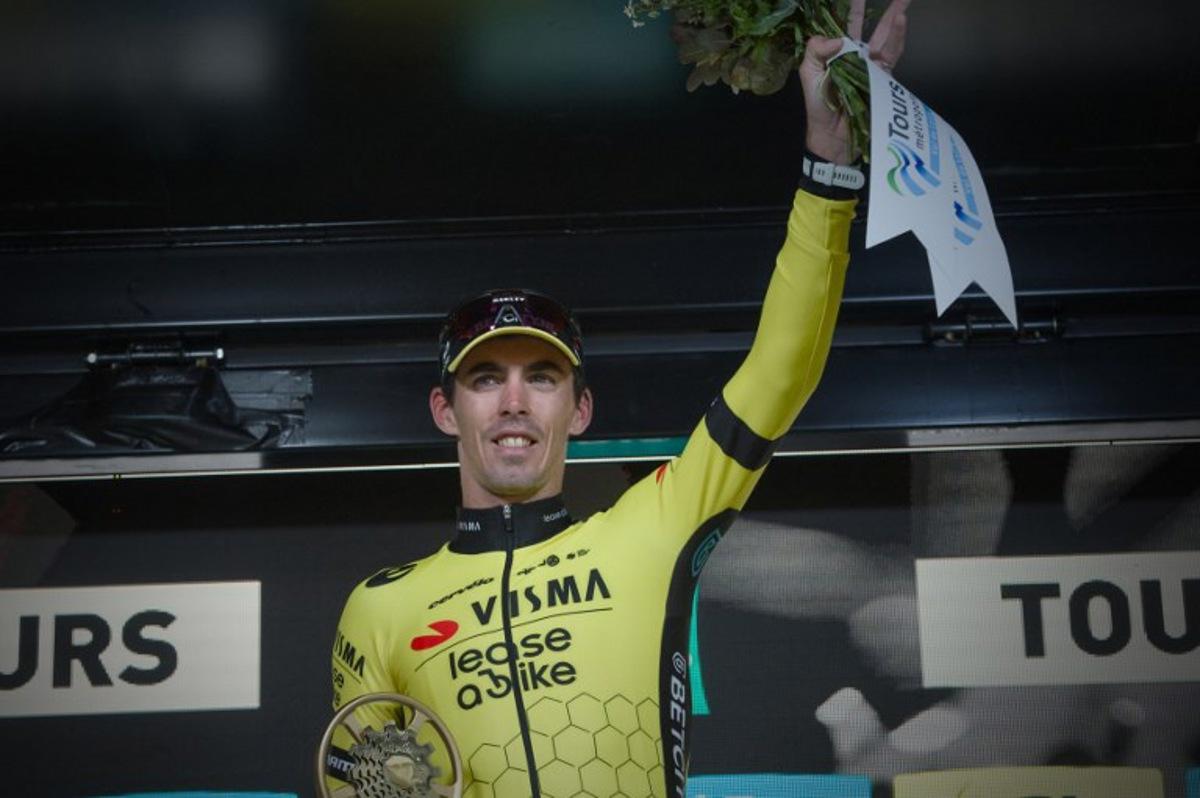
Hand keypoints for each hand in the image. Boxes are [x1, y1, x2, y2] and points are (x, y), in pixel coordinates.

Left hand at [799, 0, 911, 163]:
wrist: (833, 135)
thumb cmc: (818, 106)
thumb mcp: (808, 74)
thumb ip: (816, 51)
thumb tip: (838, 38)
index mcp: (835, 52)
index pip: (843, 23)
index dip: (850, 8)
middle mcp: (854, 55)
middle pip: (869, 25)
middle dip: (878, 8)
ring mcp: (870, 65)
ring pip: (884, 36)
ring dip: (893, 17)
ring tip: (903, 0)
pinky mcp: (883, 77)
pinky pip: (892, 53)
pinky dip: (897, 36)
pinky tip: (900, 20)